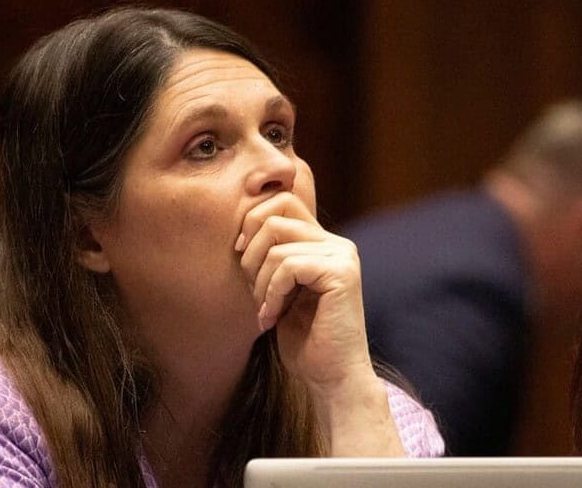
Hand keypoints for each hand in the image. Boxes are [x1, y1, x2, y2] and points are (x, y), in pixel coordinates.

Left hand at [235, 191, 373, 392]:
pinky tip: (272, 318)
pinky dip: (271, 293)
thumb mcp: (279, 292)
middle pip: (275, 215)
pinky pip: (288, 265)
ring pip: (276, 243)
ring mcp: (342, 256)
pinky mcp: (341, 273)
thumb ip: (271, 258)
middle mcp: (337, 244)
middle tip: (251, 290)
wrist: (332, 380)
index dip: (251, 223)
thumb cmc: (303, 342)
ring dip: (259, 281)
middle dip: (250, 253)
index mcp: (324, 244)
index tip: (239, 256)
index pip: (282, 201)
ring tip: (264, 310)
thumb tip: (241, 233)